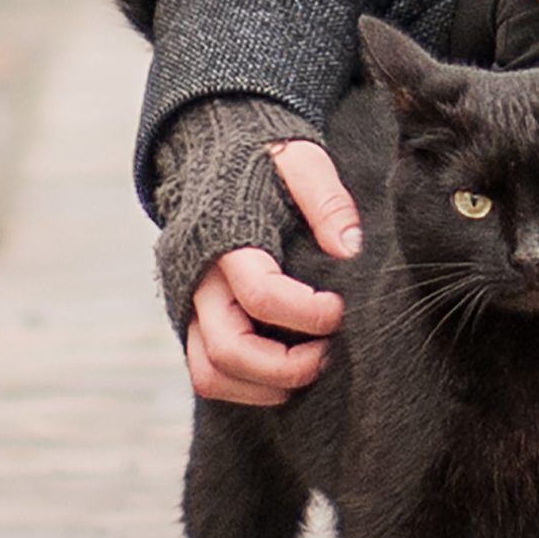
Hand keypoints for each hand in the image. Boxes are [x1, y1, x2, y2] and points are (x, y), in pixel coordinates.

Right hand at [184, 139, 362, 405]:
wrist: (214, 151)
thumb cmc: (266, 159)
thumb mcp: (303, 161)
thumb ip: (327, 201)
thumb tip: (350, 250)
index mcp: (226, 238)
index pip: (262, 294)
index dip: (308, 313)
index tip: (341, 308)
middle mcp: (197, 276)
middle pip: (228, 348)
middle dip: (286, 366)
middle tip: (328, 355)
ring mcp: (188, 302)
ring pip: (209, 371)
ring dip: (262, 386)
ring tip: (309, 370)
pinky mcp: (190, 317)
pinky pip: (205, 371)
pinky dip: (243, 386)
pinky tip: (284, 374)